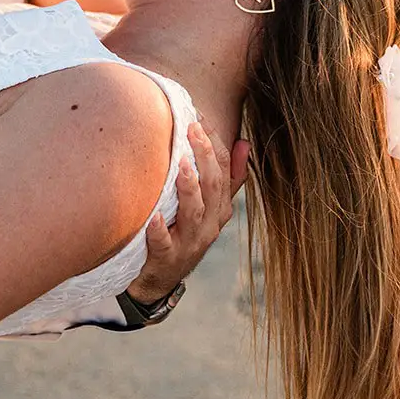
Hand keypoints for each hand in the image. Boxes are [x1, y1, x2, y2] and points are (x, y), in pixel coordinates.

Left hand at [126, 123, 249, 304]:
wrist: (160, 280)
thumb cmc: (183, 233)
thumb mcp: (209, 207)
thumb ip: (228, 178)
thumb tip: (244, 143)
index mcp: (220, 209)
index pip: (223, 171)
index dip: (214, 143)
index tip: (199, 118)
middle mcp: (209, 225)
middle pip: (212, 187)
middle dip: (204, 156)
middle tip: (191, 128)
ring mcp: (190, 243)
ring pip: (194, 213)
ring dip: (188, 188)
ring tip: (180, 164)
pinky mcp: (167, 258)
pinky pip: (164, 243)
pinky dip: (160, 230)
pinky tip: (154, 217)